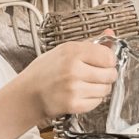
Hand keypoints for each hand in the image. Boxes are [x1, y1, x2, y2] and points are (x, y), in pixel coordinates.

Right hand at [0, 34, 117, 138]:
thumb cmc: (44, 71)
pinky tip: (81, 94)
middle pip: (110, 74)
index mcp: (72, 52)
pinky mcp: (73, 104)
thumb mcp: (65, 50)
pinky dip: (92, 99)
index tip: (104, 62)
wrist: (28, 93)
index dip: (109, 60)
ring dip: (100, 88)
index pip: (108, 57)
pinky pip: (97, 102)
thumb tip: (110, 34)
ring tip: (86, 85)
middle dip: (106, 75)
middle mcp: (73, 69)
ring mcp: (73, 88)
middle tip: (96, 75)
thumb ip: (90, 43)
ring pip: (106, 89)